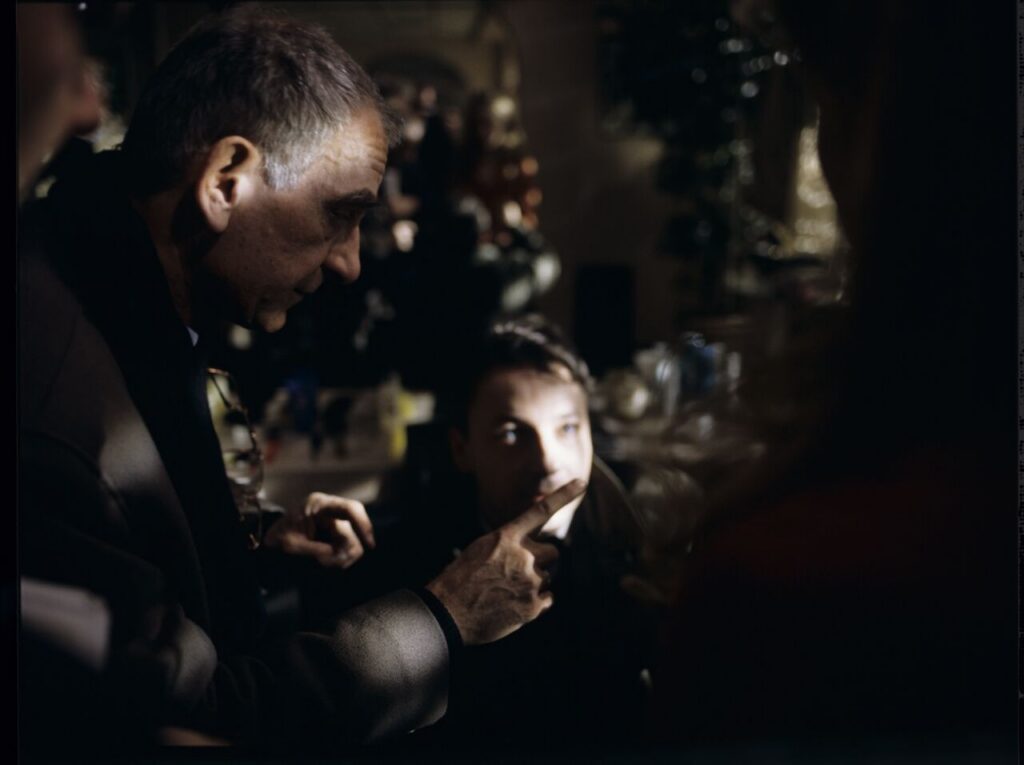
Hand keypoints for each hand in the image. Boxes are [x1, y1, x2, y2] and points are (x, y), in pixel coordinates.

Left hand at [263, 492, 374, 568]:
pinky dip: (338, 558)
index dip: (363, 525)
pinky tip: (323, 560)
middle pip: (352, 532)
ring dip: (339, 557)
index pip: (350, 509)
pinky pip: (346, 547)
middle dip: (343, 551)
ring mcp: (334, 521)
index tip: (370, 544)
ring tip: (319, 563)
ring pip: (351, 543)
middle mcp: (330, 509)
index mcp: (319, 505)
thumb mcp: (292, 545)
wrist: (271, 540)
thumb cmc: (278, 537)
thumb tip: (340, 556)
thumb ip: (317, 550)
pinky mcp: (335, 532)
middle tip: (324, 564)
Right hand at [425, 479, 586, 645]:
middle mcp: (522, 556)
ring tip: (507, 591)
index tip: (581, 482)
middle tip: (520, 571)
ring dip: (534, 583)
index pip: (540, 511)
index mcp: (506, 537)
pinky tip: (513, 605)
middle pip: (553, 552)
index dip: (564, 495)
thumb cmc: (461, 579)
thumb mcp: (482, 549)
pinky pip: (548, 598)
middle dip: (543, 560)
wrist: (448, 612)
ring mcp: (530, 581)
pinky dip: (535, 602)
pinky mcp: (533, 606)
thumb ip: (510, 544)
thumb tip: (533, 548)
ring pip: (548, 577)